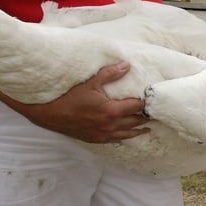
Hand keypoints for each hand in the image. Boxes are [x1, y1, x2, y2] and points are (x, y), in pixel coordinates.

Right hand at [16, 62, 148, 143]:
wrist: (50, 115)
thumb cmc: (70, 98)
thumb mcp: (90, 83)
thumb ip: (110, 74)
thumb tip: (127, 65)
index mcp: (111, 111)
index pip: (136, 106)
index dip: (145, 102)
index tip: (152, 99)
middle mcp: (110, 125)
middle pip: (135, 121)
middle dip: (145, 116)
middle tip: (155, 113)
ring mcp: (103, 134)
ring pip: (127, 134)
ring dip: (138, 130)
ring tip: (148, 128)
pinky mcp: (96, 139)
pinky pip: (115, 140)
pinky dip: (123, 137)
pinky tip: (127, 136)